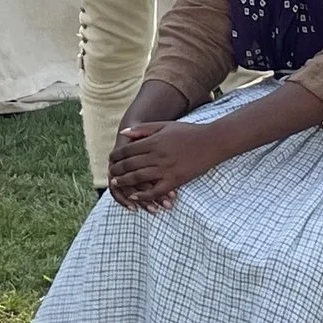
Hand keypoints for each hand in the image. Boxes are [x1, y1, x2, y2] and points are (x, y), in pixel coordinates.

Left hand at [107, 120, 229, 212]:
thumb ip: (143, 129)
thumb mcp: (164, 125)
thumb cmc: (188, 132)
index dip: (116, 156)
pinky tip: (134, 197)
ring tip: (116, 184)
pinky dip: (143, 195)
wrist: (212, 142)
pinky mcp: (175, 180)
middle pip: (130, 165)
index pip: (127, 150)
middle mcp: (157, 155)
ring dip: (125, 182)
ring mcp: (166, 169)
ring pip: (139, 178)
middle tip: (110, 174)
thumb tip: (124, 133)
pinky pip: (155, 191)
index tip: (111, 159)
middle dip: (117, 170)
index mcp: (153, 141)